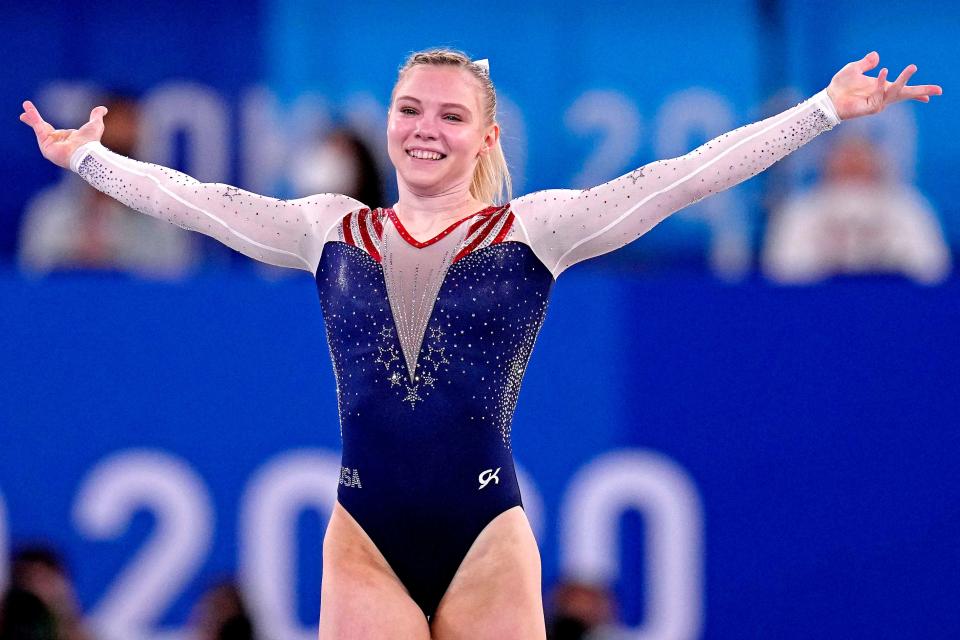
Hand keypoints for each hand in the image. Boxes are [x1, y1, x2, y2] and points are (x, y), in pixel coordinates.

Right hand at [19, 100, 106, 168]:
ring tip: (25, 106)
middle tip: (22, 114)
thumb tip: (103, 108)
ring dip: (32, 118)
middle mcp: (56, 142)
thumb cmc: (91, 142)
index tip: (34, 116)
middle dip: (32, 120)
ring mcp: (50, 146)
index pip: (50, 128)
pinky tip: (28, 112)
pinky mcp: (46, 148)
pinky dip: (33, 120)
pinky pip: (38, 131)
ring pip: (39, 128)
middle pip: (41, 129)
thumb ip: (96, 115)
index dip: (41, 121)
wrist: (87, 152)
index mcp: (65, 138)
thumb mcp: (94, 125)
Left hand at [826, 51, 942, 119]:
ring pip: (896, 92)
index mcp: (882, 87)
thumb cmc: (841, 86)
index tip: (932, 95)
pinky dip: (883, 83)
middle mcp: (882, 95)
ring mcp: (877, 102)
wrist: (828, 98)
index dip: (917, 92)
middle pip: (906, 95)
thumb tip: (877, 55)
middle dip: (922, 92)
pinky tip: (884, 71)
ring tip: (912, 67)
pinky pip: (880, 94)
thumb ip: (866, 63)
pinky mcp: (871, 108)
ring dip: (904, 79)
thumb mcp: (854, 69)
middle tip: (939, 91)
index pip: (903, 90)